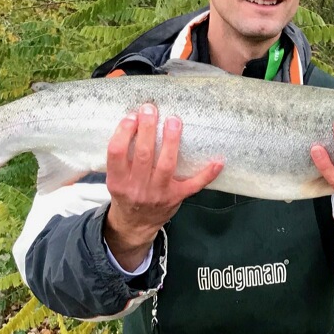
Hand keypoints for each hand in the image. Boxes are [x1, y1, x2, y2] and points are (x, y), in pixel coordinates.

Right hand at [104, 103, 223, 269]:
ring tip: (174, 121)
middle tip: (151, 109)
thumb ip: (122, 157)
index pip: (117, 153)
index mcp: (118, 180)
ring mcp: (158, 193)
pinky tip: (218, 161)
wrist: (136, 224)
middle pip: (143, 155)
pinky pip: (194, 185)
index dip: (123, 133)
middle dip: (148, 129)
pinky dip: (207, 173)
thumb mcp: (115, 178)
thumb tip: (134, 120)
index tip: (131, 117)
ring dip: (172, 142)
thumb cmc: (127, 193)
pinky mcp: (176, 197)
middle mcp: (137, 187)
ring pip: (166, 165)